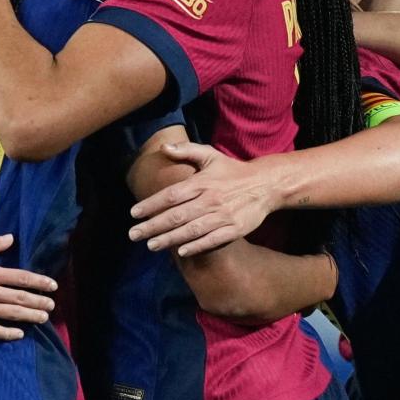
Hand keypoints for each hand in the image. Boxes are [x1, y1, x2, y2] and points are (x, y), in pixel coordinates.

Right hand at [0, 235, 57, 340]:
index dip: (39, 282)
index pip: (19, 277)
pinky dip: (7, 333)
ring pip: (10, 314)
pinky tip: (18, 334)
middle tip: (52, 305)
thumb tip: (10, 238)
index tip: (52, 285)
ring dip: (29, 316)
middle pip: (19, 297)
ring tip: (42, 318)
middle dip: (38, 301)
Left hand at [128, 143, 278, 255]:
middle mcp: (210, 199)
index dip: (151, 204)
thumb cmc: (233, 170)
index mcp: (201, 182)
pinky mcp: (235, 229)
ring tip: (151, 245)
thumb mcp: (210, 155)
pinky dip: (197, 246)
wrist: (266, 184)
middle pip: (177, 215)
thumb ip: (186, 150)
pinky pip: (213, 240)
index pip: (171, 195)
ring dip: (170, 239)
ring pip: (191, 230)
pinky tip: (181, 252)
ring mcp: (223, 215)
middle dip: (153, 226)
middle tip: (133, 234)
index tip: (134, 213)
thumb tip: (163, 147)